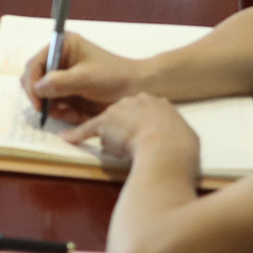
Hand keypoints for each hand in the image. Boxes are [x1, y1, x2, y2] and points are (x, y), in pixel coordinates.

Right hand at [21, 32, 144, 123]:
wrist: (139, 90)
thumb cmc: (114, 77)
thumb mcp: (86, 78)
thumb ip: (60, 82)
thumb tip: (37, 88)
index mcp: (62, 46)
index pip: (36, 64)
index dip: (33, 83)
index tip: (38, 102)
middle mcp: (60, 60)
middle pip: (35, 79)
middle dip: (43, 98)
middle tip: (51, 112)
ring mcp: (64, 77)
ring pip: (44, 96)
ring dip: (55, 108)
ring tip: (73, 116)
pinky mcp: (69, 93)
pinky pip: (56, 105)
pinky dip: (64, 113)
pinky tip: (79, 117)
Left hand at [63, 93, 199, 168]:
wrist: (166, 148)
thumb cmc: (180, 146)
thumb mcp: (185, 134)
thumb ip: (177, 132)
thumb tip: (177, 139)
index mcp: (158, 104)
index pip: (145, 111)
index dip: (144, 126)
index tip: (147, 135)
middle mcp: (135, 102)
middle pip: (125, 116)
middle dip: (127, 129)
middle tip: (135, 145)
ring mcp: (118, 111)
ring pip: (110, 125)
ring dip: (113, 138)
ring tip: (122, 151)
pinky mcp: (104, 123)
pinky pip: (87, 129)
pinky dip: (77, 134)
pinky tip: (68, 138)